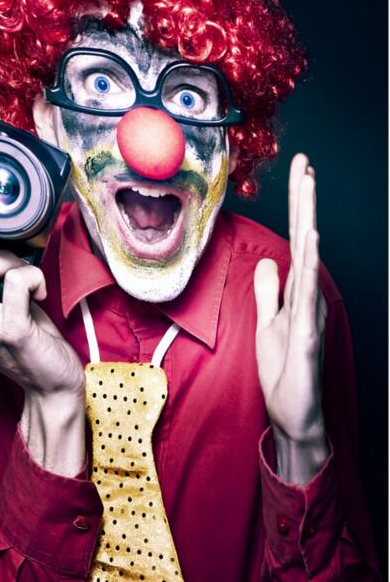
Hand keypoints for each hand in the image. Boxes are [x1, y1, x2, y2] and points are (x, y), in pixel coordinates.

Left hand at [253, 155, 327, 481]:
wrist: (294, 419)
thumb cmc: (286, 375)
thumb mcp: (268, 326)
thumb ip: (269, 295)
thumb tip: (270, 263)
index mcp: (298, 293)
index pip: (297, 241)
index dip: (297, 208)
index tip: (299, 171)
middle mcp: (309, 298)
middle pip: (306, 241)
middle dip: (304, 201)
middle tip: (305, 162)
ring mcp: (310, 316)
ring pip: (310, 260)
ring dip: (308, 222)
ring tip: (309, 188)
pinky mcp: (307, 337)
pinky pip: (308, 297)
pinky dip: (309, 268)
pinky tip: (312, 243)